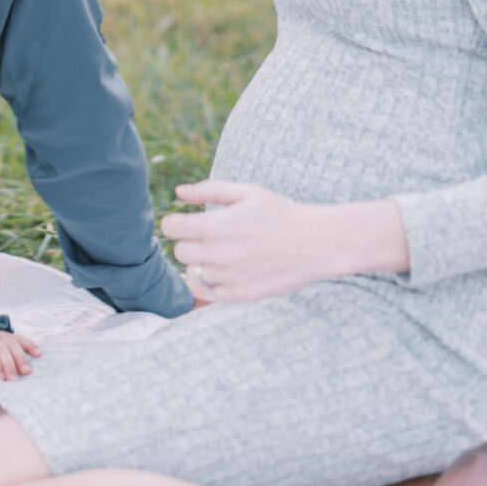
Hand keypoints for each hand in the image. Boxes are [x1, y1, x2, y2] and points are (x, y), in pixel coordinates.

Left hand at [0, 328, 40, 380]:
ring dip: (20, 357)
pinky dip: (29, 344)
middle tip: (14, 380)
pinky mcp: (6, 335)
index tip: (0, 378)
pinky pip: (19, 338)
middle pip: (2, 349)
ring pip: (12, 344)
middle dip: (9, 365)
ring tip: (27, 371)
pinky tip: (37, 353)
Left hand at [162, 180, 408, 303]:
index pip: (170, 228)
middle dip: (188, 241)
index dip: (175, 222)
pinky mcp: (240, 295)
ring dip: (202, 261)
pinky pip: (209, 292)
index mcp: (214, 226)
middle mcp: (217, 255)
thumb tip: (178, 192)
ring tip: (223, 251)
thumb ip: (208, 190)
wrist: (316, 242)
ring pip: (194, 272)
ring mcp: (228, 278)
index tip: (185, 220)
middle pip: (179, 252)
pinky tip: (227, 269)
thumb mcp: (245, 192)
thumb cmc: (280, 212)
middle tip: (208, 235)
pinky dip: (212, 282)